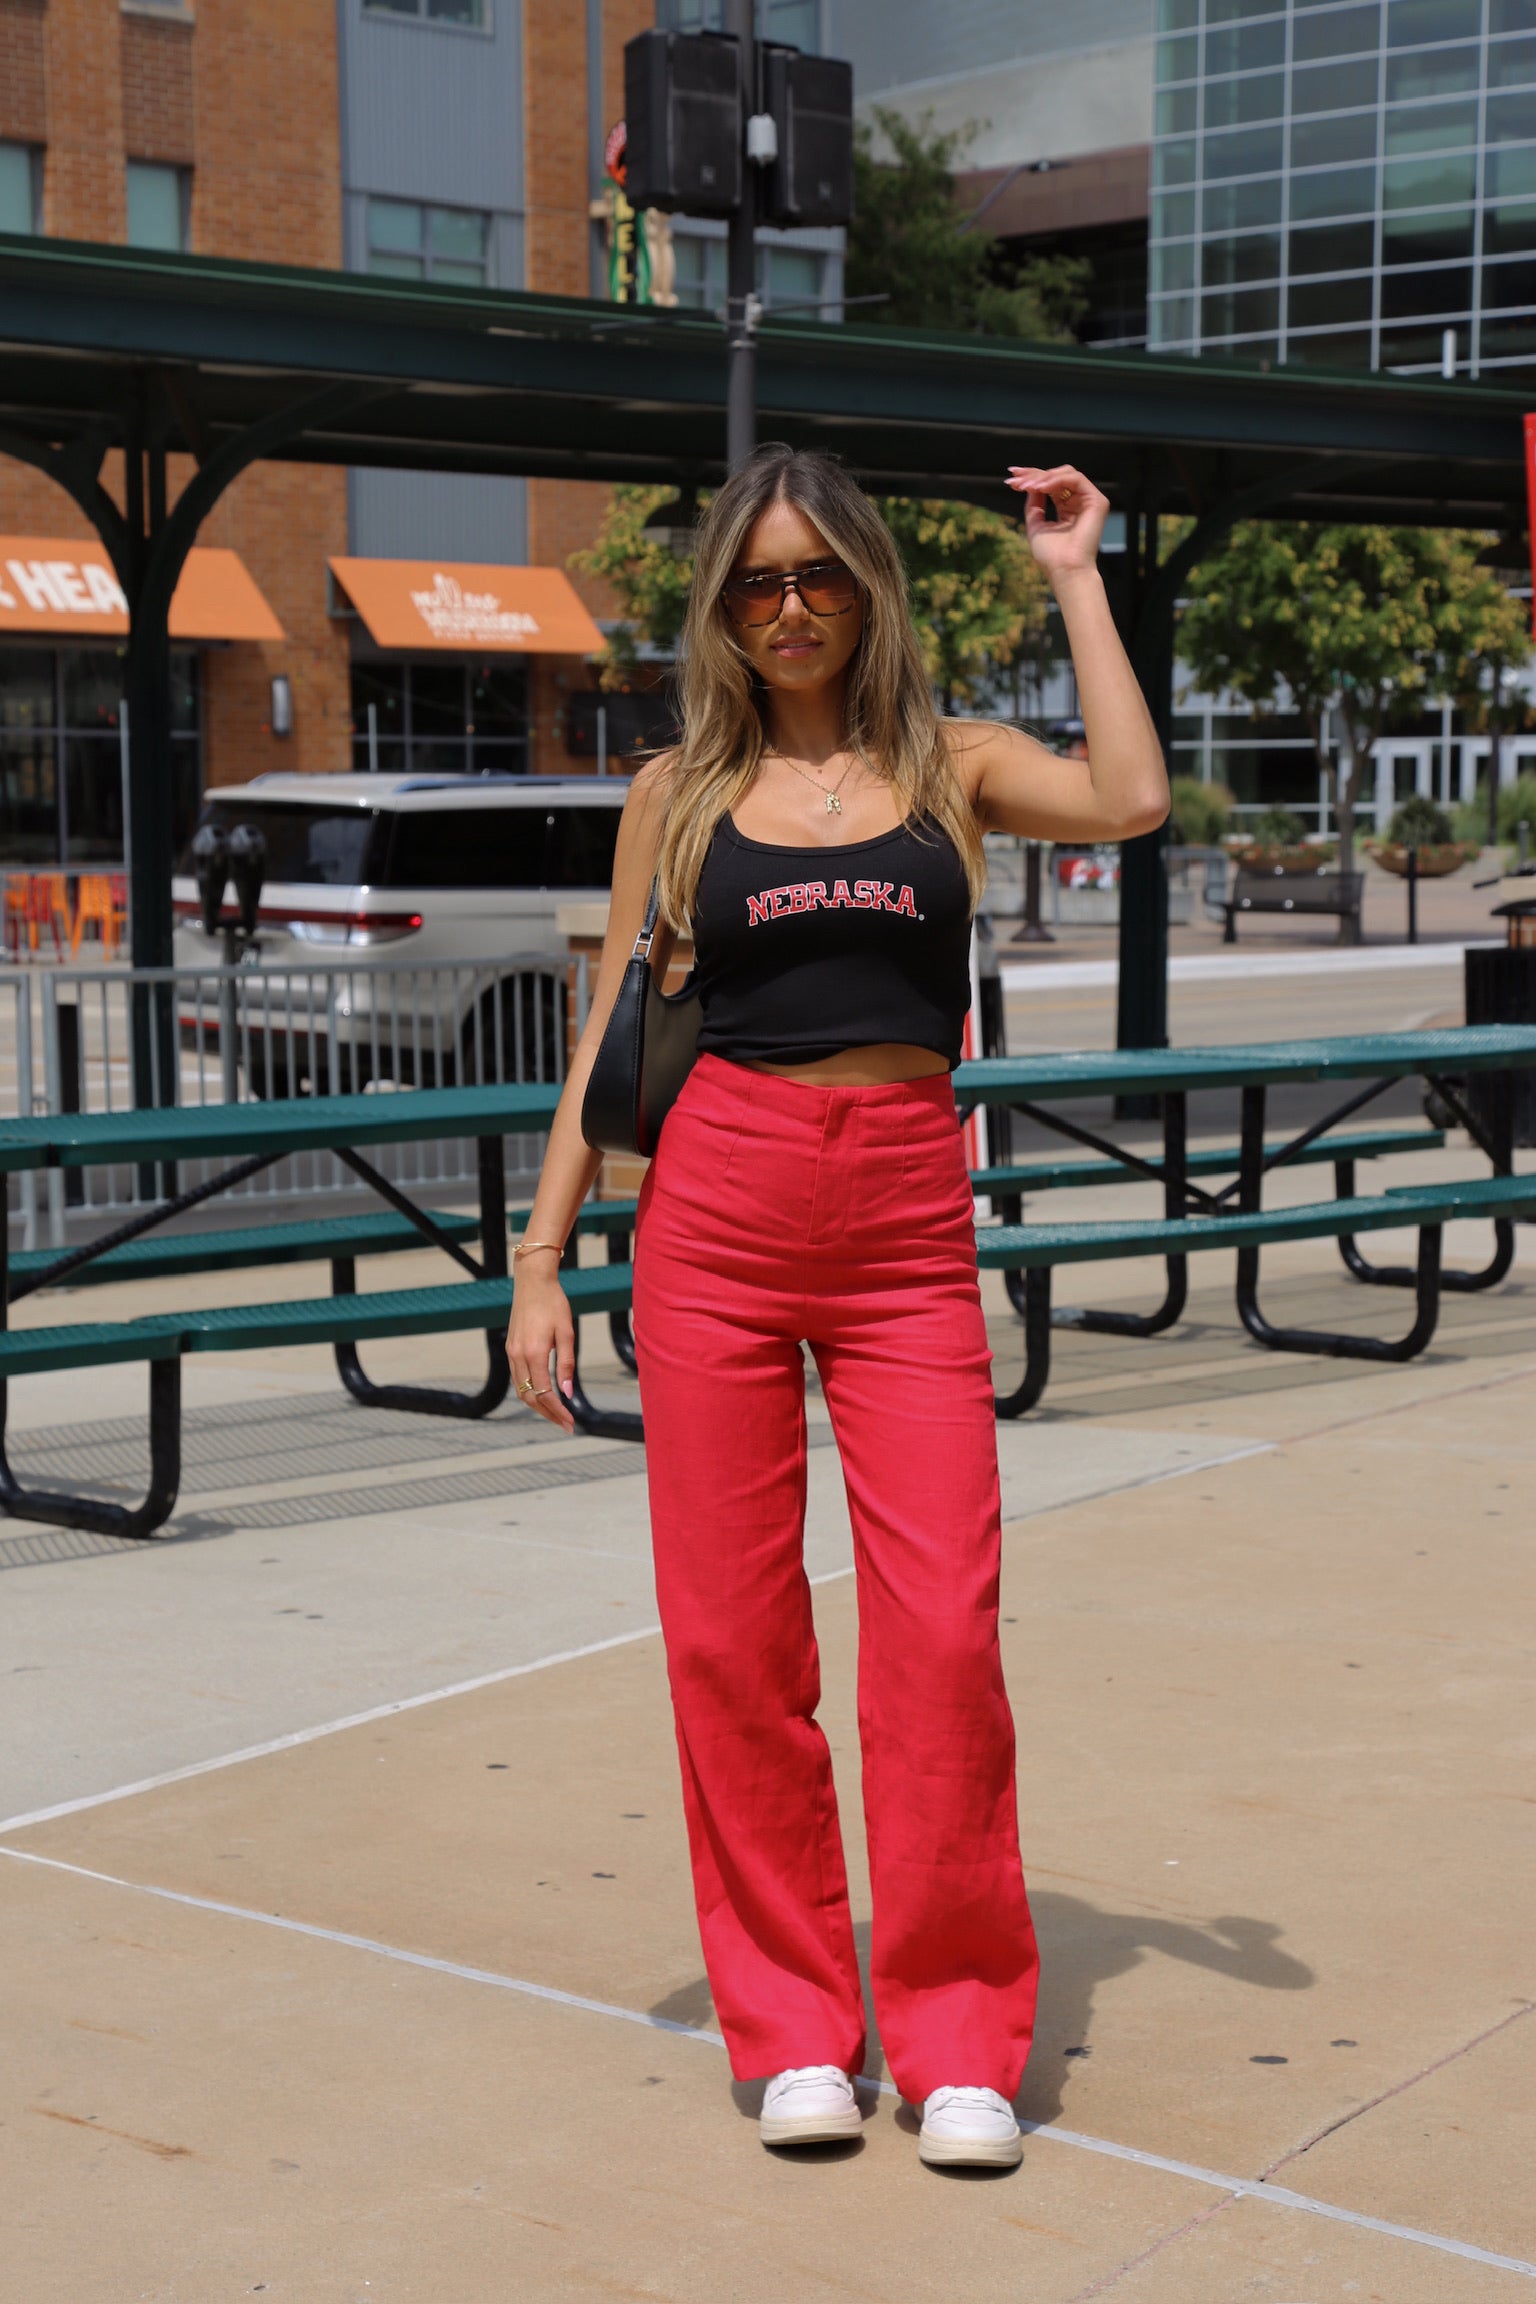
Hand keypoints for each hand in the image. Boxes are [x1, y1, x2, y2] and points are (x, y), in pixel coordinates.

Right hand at [507, 1269, 575, 1434]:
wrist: (532, 1282)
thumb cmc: (554, 1304)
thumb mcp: (566, 1333)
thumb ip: (567, 1363)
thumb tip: (567, 1393)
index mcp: (533, 1353)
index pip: (544, 1393)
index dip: (558, 1411)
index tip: (571, 1422)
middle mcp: (517, 1355)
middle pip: (529, 1397)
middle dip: (548, 1414)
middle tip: (566, 1425)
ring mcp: (511, 1352)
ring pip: (520, 1390)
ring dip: (537, 1405)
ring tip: (556, 1415)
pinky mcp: (510, 1348)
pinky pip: (516, 1378)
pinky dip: (529, 1392)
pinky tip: (542, 1395)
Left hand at [1005, 464, 1109, 580]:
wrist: (1065, 570)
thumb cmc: (1051, 556)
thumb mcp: (1036, 525)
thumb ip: (1034, 505)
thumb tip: (1030, 484)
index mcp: (1067, 509)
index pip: (1050, 486)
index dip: (1031, 478)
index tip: (1011, 479)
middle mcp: (1079, 503)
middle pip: (1057, 476)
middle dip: (1034, 474)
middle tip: (1015, 478)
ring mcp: (1089, 501)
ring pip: (1066, 474)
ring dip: (1043, 477)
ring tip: (1027, 486)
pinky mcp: (1097, 501)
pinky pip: (1075, 479)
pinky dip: (1056, 480)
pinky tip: (1040, 487)